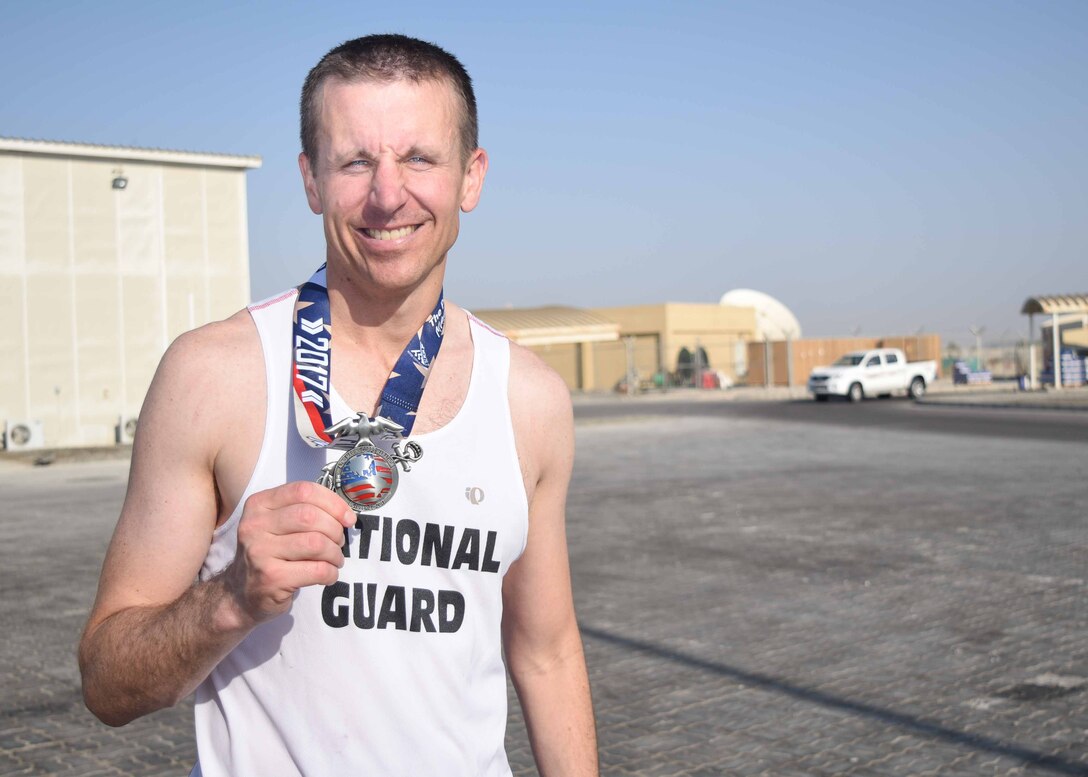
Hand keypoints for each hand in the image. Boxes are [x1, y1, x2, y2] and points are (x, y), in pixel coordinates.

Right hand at [224, 481, 354, 623]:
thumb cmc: (270, 554)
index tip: (347, 518)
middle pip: (310, 516)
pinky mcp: (271, 578)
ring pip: (316, 544)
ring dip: (335, 553)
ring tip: (334, 560)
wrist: (242, 594)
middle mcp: (255, 525)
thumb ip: (305, 511)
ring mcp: (260, 552)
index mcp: (259, 505)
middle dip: (335, 530)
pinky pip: (317, 570)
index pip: (303, 491)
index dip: (333, 502)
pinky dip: (330, 572)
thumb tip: (345, 514)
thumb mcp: (277, 525)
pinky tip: (327, 575)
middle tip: (338, 542)